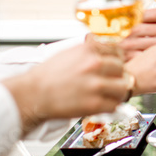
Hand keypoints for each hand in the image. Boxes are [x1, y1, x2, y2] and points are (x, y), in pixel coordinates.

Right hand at [5, 39, 127, 131]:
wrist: (33, 94)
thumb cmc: (47, 75)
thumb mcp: (68, 52)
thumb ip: (88, 49)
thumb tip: (103, 48)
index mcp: (89, 49)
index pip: (117, 51)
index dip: (116, 60)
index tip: (114, 66)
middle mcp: (94, 64)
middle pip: (122, 69)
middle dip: (118, 76)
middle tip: (112, 82)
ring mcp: (96, 84)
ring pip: (123, 87)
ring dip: (118, 92)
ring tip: (110, 94)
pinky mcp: (94, 104)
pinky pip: (115, 104)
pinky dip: (111, 106)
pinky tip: (102, 104)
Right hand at [119, 8, 155, 57]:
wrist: (104, 52)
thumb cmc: (123, 34)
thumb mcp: (131, 21)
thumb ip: (146, 17)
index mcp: (132, 17)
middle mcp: (130, 29)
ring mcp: (130, 44)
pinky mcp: (130, 58)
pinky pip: (151, 55)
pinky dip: (153, 55)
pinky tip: (149, 54)